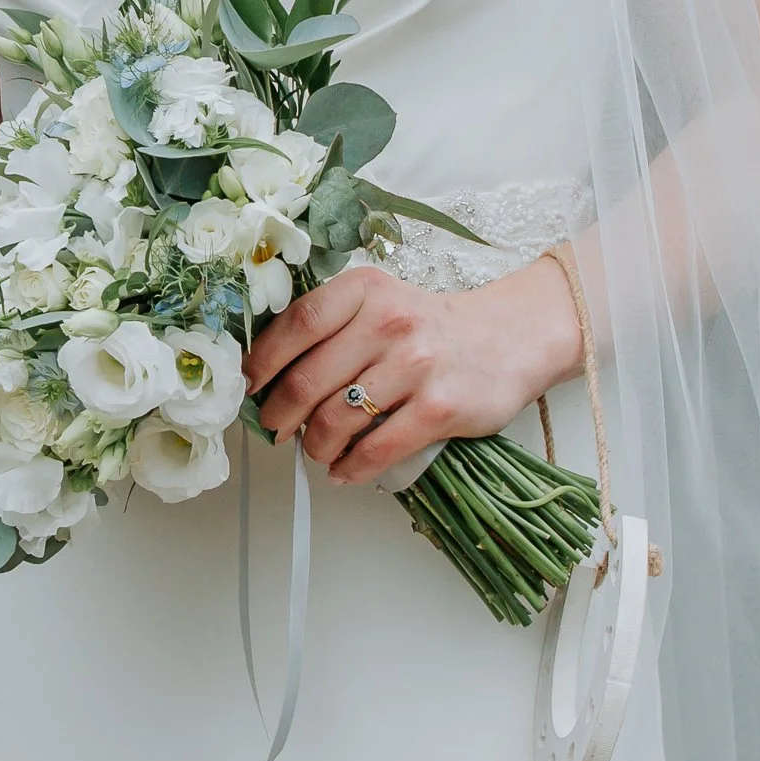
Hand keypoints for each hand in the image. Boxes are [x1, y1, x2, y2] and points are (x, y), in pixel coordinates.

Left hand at [244, 259, 582, 486]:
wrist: (509, 338)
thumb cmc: (428, 328)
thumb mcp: (378, 304)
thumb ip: (329, 327)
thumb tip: (265, 375)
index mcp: (365, 290)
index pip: (298, 324)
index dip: (263, 362)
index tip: (250, 387)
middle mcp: (390, 323)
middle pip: (306, 381)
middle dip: (279, 416)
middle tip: (276, 429)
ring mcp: (416, 366)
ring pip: (335, 420)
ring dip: (314, 445)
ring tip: (316, 449)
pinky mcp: (440, 408)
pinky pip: (376, 449)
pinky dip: (349, 468)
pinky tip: (342, 470)